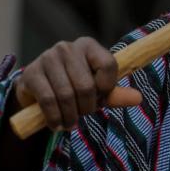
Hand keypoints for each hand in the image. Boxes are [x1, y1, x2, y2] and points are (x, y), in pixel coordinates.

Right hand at [15, 37, 141, 131]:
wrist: (36, 91)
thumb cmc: (72, 87)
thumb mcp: (96, 90)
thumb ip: (115, 94)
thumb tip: (138, 98)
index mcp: (88, 45)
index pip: (109, 65)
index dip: (107, 89)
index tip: (100, 98)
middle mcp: (67, 47)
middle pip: (87, 85)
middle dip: (87, 107)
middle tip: (82, 115)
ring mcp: (47, 58)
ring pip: (66, 95)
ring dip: (70, 116)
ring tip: (70, 124)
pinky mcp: (30, 74)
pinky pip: (48, 100)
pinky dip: (55, 118)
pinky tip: (56, 125)